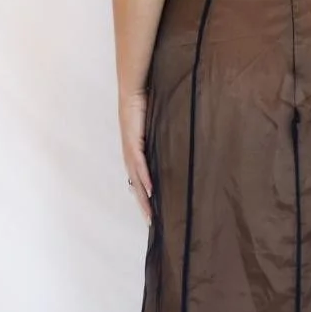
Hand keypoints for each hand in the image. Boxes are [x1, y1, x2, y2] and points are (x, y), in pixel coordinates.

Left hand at [119, 87, 152, 223]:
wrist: (134, 88)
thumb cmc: (147, 104)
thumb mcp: (158, 127)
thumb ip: (165, 138)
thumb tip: (180, 146)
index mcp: (136, 154)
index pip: (140, 181)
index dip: (145, 198)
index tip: (152, 213)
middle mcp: (131, 155)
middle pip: (136, 186)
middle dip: (143, 205)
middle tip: (151, 223)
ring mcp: (130, 149)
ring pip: (136, 180)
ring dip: (143, 198)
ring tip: (150, 214)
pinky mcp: (133, 141)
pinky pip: (140, 164)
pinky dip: (144, 177)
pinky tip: (149, 190)